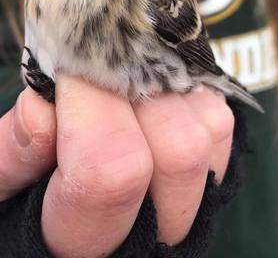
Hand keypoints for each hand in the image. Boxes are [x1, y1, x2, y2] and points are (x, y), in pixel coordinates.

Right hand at [0, 75, 233, 256]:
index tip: (66, 75)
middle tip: (96, 76)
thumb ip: (15, 149)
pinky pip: (218, 119)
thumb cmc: (35, 187)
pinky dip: (183, 94)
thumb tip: (43, 111)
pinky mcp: (217, 170)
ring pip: (206, 132)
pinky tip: (151, 96)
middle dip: (128, 95)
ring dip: (158, 92)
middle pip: (176, 152)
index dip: (87, 106)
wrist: (86, 192)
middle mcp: (154, 235)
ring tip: (122, 89)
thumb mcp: (5, 178)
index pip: (109, 172)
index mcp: (83, 245)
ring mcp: (195, 205)